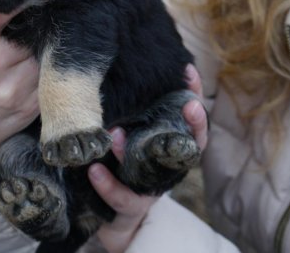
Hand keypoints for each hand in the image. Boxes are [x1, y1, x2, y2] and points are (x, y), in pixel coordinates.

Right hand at [0, 13, 39, 182]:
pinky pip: (47, 76)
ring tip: (21, 58)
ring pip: (41, 54)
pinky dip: (43, 71)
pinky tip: (28, 75)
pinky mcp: (30, 107)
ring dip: (38, 53)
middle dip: (28, 32)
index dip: (20, 2)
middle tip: (18, 37)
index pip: (1, 12)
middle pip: (27, 34)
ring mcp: (9, 92)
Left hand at [90, 64, 206, 252]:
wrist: (111, 218)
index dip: (193, 94)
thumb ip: (125, 114)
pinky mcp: (131, 209)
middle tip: (189, 105)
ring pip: (156, 174)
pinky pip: (122, 198)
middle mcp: (167, 167)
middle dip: (195, 125)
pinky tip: (94, 171)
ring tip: (115, 135)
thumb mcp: (126, 136)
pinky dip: (108, 185)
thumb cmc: (121, 167)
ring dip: (132, 152)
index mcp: (167, 146)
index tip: (189, 71)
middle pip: (192, 145)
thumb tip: (112, 72)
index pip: (188, 119)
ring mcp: (152, 189)